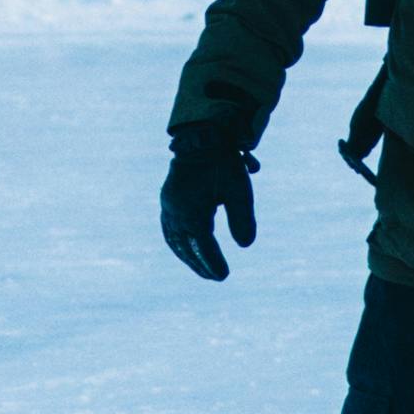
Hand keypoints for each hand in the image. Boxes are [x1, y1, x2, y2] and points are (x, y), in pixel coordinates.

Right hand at [163, 129, 259, 281]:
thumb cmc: (224, 162)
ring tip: (202, 269)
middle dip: (200, 264)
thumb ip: (242, 218)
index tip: (223, 275)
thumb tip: (245, 245)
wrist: (202, 136)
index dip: (212, 261)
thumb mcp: (240, 189)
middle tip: (216, 277)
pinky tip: (187, 249)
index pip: (202, 245)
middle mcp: (175, 211)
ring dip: (188, 256)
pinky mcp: (167, 199)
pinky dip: (178, 243)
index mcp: (191, 210)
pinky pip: (169, 229)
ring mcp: (168, 205)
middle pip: (186, 247)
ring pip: (175, 240)